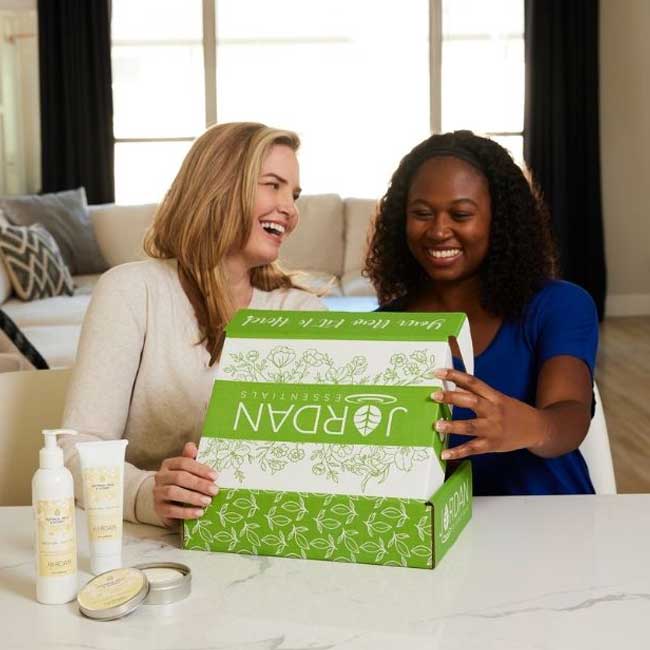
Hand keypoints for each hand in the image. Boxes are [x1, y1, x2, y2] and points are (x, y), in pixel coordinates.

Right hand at [153, 442, 218, 526]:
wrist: (168, 502)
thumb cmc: (183, 482)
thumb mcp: (189, 470)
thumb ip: (191, 458)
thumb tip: (192, 446)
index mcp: (169, 464)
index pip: (184, 463)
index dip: (200, 469)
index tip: (215, 476)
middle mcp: (160, 476)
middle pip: (179, 477)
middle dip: (199, 484)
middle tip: (214, 490)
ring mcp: (157, 492)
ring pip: (173, 492)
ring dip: (192, 497)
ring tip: (207, 501)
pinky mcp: (158, 508)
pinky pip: (171, 510)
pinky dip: (186, 512)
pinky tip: (199, 513)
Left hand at [431, 368, 546, 460]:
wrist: (537, 429)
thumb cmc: (513, 412)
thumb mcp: (497, 398)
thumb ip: (477, 394)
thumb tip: (453, 387)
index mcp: (493, 396)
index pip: (473, 382)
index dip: (455, 375)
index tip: (438, 371)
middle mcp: (493, 410)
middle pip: (471, 401)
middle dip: (452, 397)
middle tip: (434, 395)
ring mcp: (492, 428)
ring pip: (471, 426)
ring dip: (453, 426)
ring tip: (437, 425)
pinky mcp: (492, 444)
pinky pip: (473, 448)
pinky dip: (458, 451)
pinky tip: (445, 453)